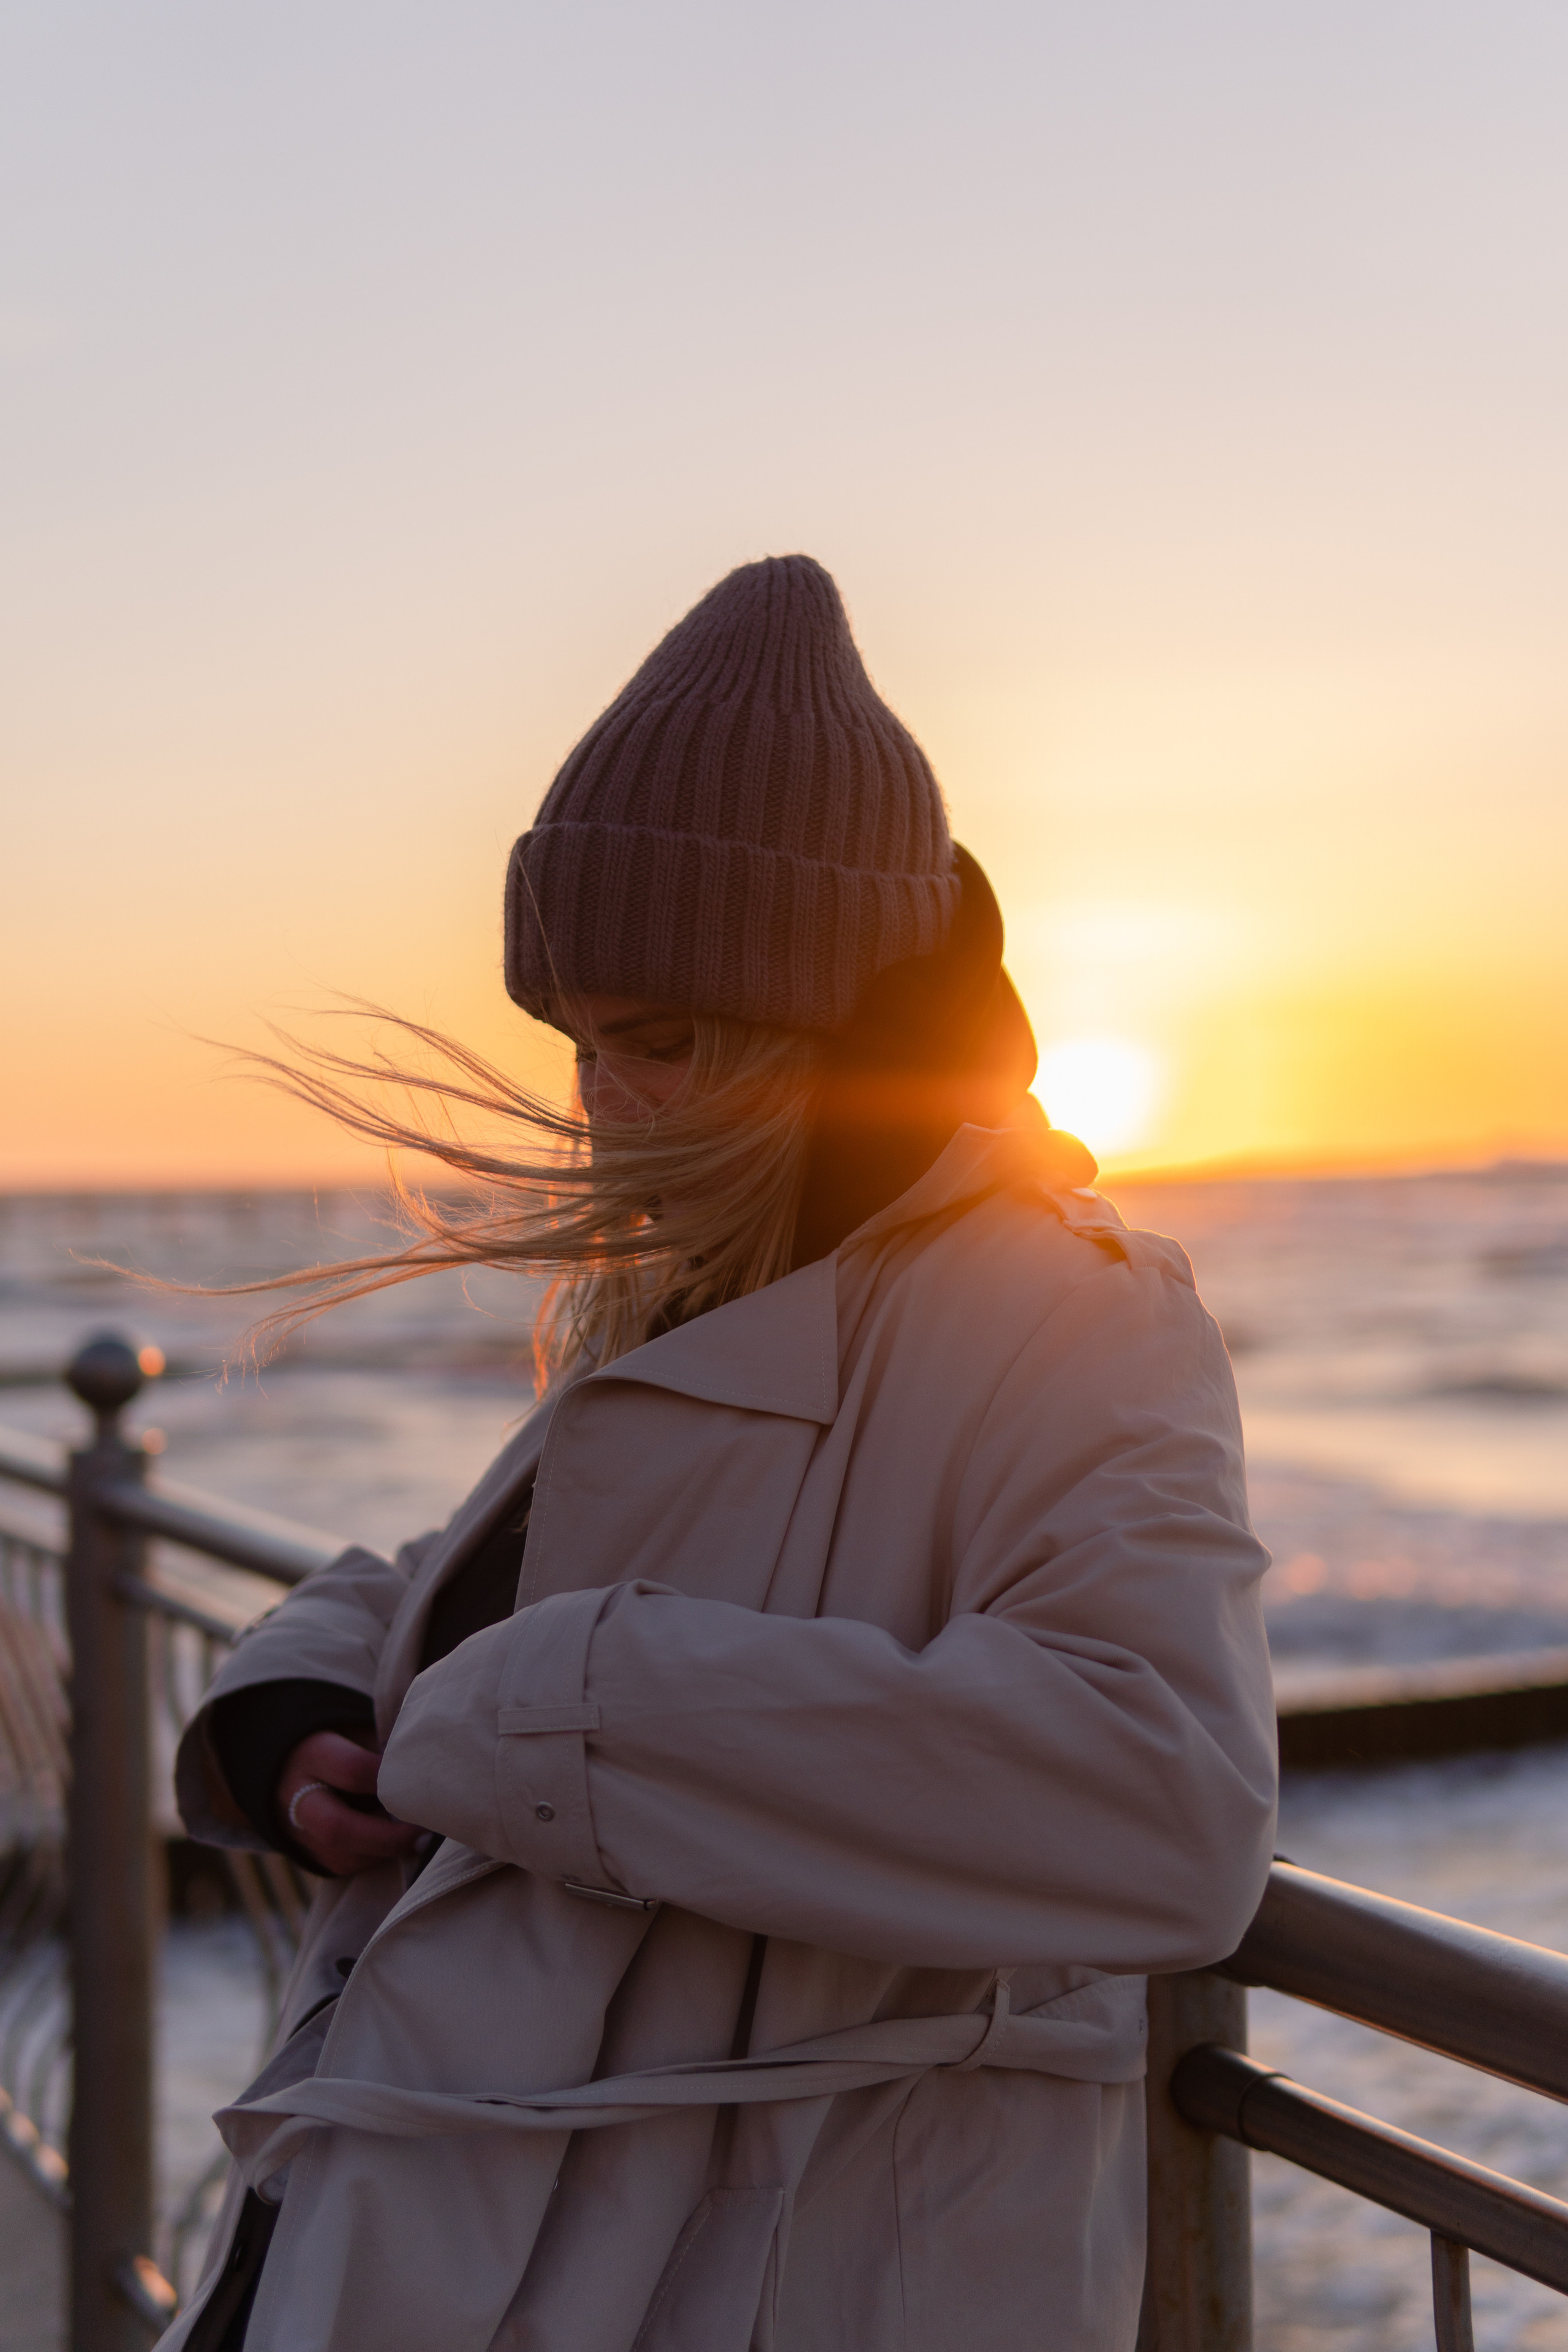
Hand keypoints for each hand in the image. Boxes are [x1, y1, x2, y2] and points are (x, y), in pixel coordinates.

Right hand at [276, 1729, 423, 1876]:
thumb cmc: (342, 1740)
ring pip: (340, 1856)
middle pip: (335, 1827)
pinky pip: (342, 1866)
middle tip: (424, 1833)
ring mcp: (296, 1829)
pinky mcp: (306, 1851)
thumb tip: (424, 1764)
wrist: (294, 1762)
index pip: (352, 1769)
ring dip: (384, 1852)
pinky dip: (373, 1859)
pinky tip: (395, 1845)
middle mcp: (297, 1796)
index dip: (389, 1778)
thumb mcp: (358, 1729)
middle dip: (386, 1836)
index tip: (421, 1780)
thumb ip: (384, 1744)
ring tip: (418, 1839)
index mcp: (313, 1754)